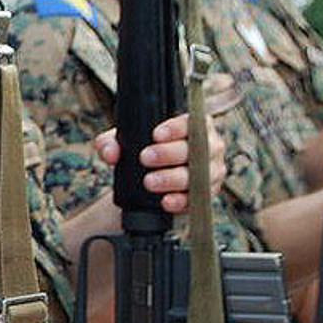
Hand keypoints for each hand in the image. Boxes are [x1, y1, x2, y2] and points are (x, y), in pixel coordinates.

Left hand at [95, 114, 225, 213]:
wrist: (146, 187)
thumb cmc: (142, 154)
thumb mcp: (124, 143)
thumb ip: (111, 142)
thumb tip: (110, 152)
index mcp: (193, 125)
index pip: (192, 121)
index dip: (176, 128)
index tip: (155, 135)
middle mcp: (209, 146)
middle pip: (197, 148)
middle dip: (169, 153)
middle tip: (145, 158)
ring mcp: (212, 171)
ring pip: (199, 174)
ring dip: (173, 179)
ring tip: (149, 182)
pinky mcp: (208, 194)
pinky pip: (199, 198)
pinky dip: (181, 201)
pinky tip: (166, 201)